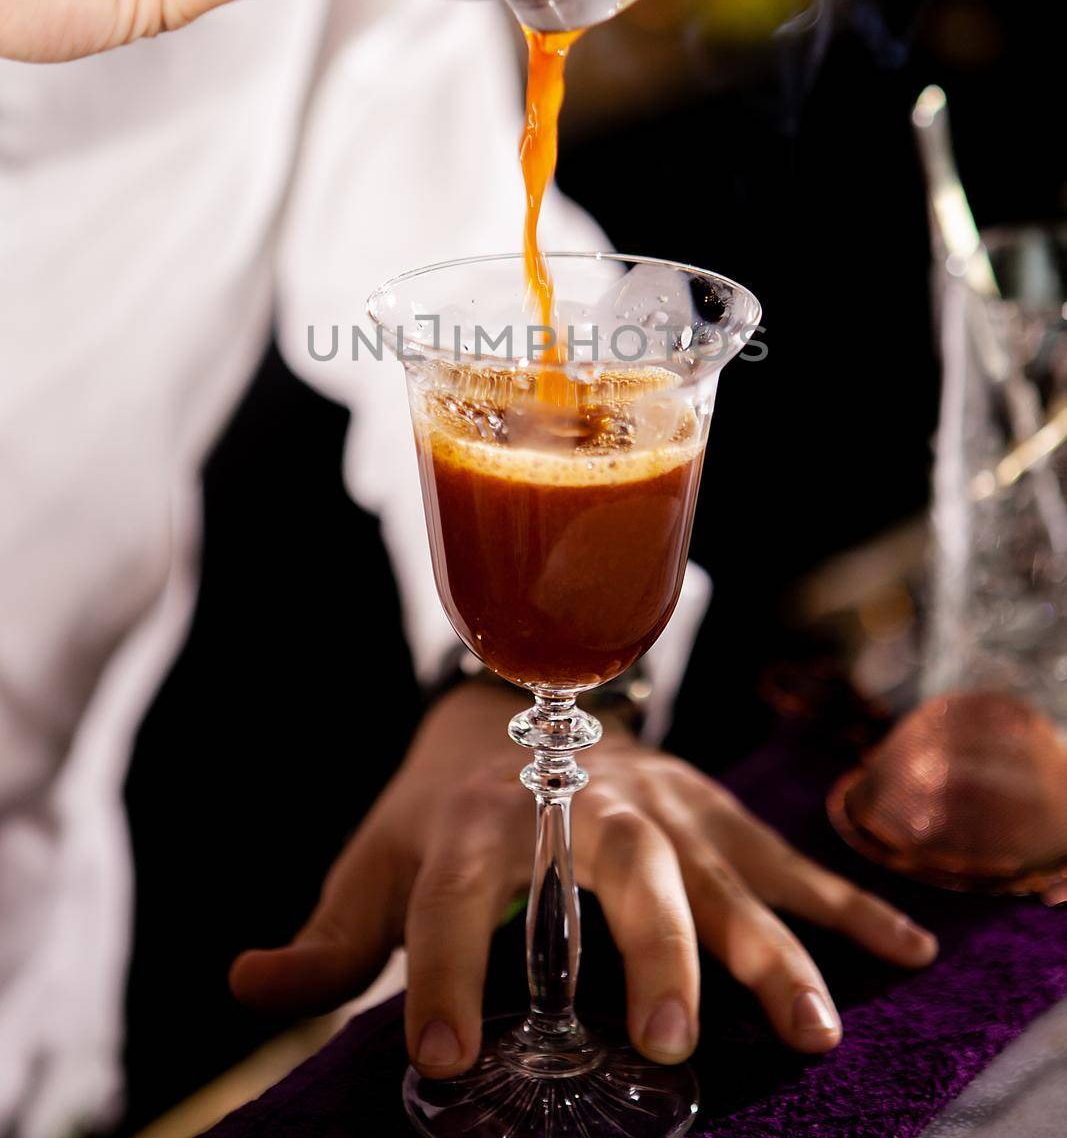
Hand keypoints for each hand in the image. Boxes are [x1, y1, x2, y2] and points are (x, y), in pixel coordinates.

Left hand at [231, 682, 936, 1076]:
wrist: (512, 703)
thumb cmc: (440, 807)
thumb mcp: (377, 859)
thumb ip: (328, 936)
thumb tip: (246, 984)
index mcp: (474, 821)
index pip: (448, 897)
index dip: (438, 972)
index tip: (443, 1059)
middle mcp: (573, 804)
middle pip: (618, 868)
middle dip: (649, 948)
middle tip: (666, 1039)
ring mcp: (658, 804)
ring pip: (722, 870)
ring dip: (769, 948)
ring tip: (811, 1027)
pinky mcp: (711, 810)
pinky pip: (787, 860)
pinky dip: (851, 907)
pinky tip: (909, 956)